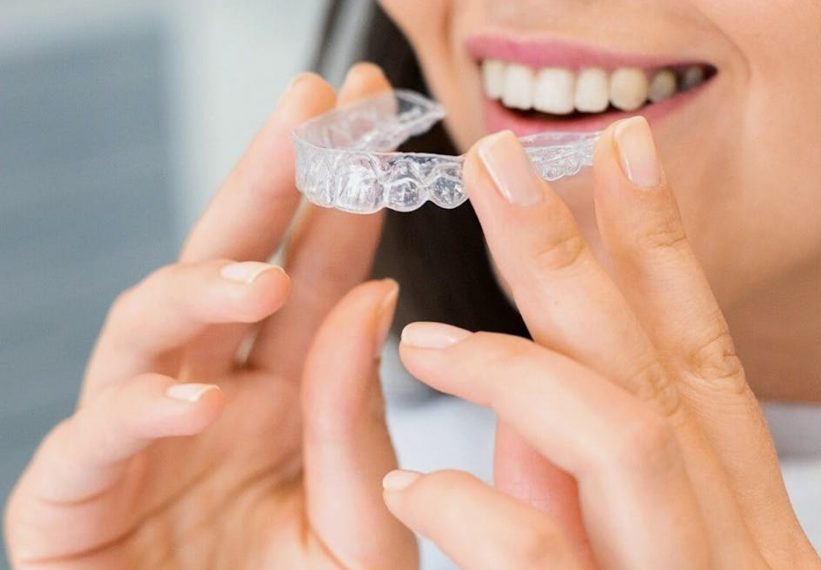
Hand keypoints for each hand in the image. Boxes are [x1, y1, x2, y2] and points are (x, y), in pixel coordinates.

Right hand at [4, 64, 416, 569]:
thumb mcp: (359, 531)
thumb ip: (360, 426)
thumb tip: (371, 295)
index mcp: (288, 399)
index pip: (315, 277)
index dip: (339, 199)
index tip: (370, 119)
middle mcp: (213, 398)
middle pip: (230, 266)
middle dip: (265, 182)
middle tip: (308, 105)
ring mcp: (139, 441)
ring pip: (149, 329)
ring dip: (199, 291)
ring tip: (258, 279)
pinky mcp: (71, 502)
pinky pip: (92, 441)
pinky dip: (138, 414)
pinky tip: (195, 404)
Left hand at [385, 119, 820, 568]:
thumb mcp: (623, 562)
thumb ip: (572, 486)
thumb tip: (517, 398)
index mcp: (735, 513)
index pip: (700, 354)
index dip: (661, 246)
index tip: (621, 153)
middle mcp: (732, 537)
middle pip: (658, 365)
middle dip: (573, 254)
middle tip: (500, 167)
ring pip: (624, 433)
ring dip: (512, 367)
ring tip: (423, 341)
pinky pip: (538, 545)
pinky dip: (464, 504)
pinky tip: (408, 489)